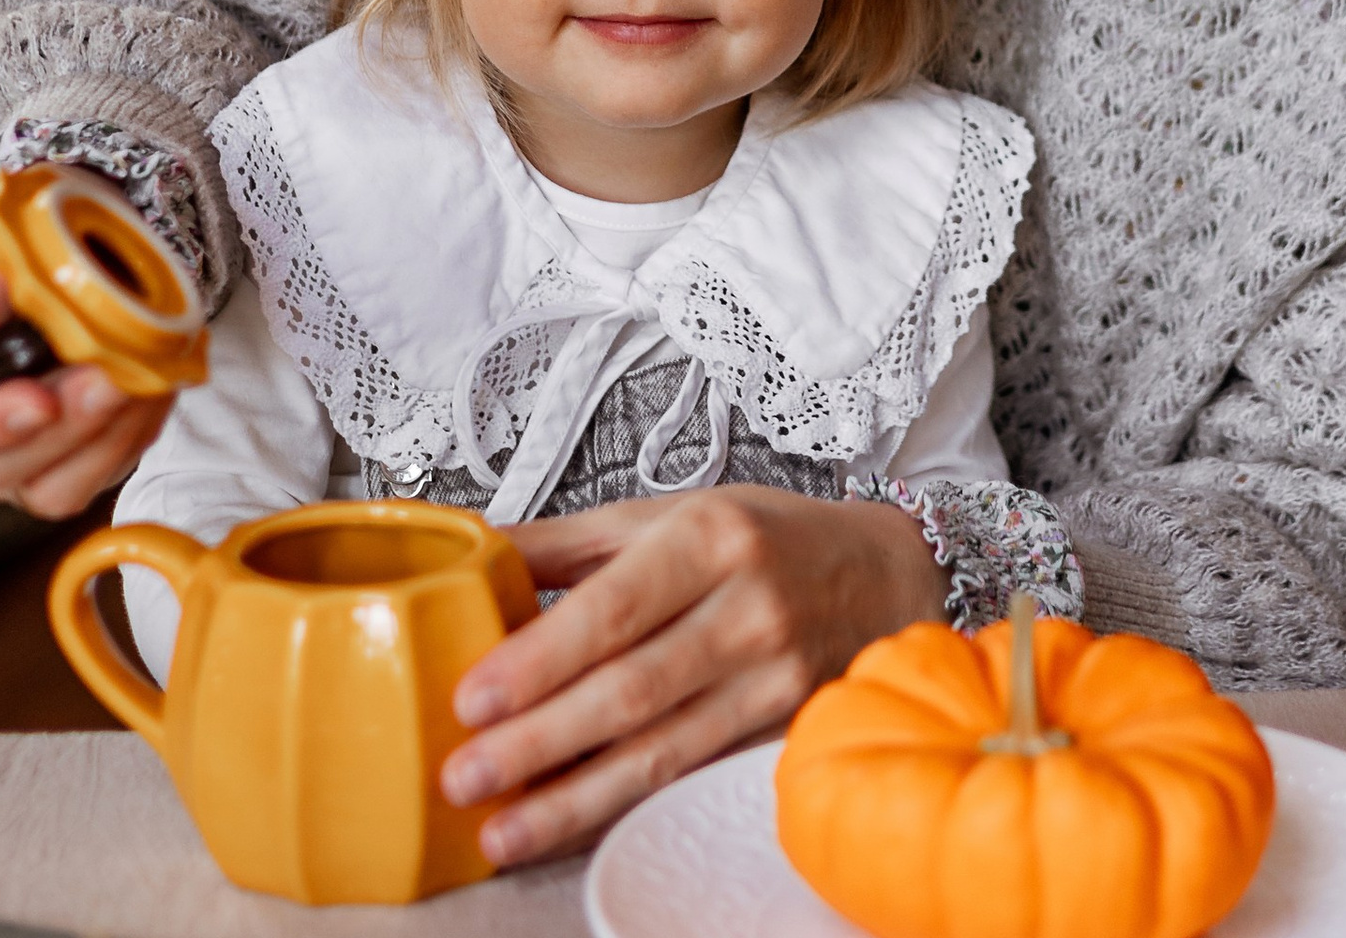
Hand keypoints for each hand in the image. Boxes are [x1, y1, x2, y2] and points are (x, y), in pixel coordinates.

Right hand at [0, 200, 171, 517]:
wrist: (46, 264)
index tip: (40, 403)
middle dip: (67, 425)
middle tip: (117, 377)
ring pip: (52, 487)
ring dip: (109, 434)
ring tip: (146, 377)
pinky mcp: (54, 466)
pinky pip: (96, 473)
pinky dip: (133, 432)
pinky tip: (154, 385)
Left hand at [441, 487, 945, 865]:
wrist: (883, 574)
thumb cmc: (764, 539)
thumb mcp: (672, 513)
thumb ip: (568, 540)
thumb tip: (469, 553)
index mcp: (711, 538)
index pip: (614, 608)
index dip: (540, 660)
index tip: (471, 699)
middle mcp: (749, 609)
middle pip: (630, 689)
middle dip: (538, 742)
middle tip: (462, 776)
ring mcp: (774, 680)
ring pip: (660, 751)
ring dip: (572, 800)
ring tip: (501, 831)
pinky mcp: (784, 733)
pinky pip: (694, 777)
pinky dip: (630, 807)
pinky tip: (578, 825)